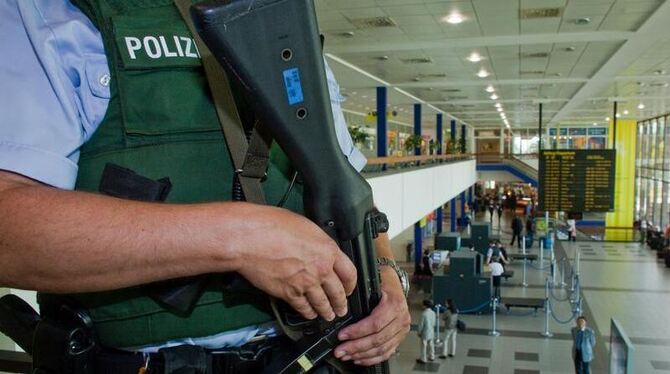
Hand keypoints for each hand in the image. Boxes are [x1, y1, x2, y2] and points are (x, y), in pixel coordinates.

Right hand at [235, 205, 356, 320]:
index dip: (352, 284)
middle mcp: (321, 269)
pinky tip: (309, 314)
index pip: (350, 272)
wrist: (250, 238)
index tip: (350, 288)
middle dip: (341, 303)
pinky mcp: (289, 294)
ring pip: (322, 303)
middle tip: (342, 308)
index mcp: (328, 250)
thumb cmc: (272, 225)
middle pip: (338, 292)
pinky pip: (303, 307)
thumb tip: (319, 249)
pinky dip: (308, 313)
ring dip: (327, 312)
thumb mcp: (305, 226)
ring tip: (329, 316)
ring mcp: (306, 283)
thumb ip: (317, 242)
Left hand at [333, 267, 410, 365]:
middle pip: (378, 339)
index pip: (375, 323)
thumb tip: (341, 298)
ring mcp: (401, 330)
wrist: (396, 284)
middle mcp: (401, 318)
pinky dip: (371, 359)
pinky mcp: (399, 337)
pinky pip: (386, 353)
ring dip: (362, 354)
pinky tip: (359, 358)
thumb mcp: (374, 277)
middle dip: (356, 347)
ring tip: (346, 355)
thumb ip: (360, 288)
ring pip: (381, 349)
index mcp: (395, 303)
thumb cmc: (384, 281)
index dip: (357, 332)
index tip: (342, 336)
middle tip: (340, 350)